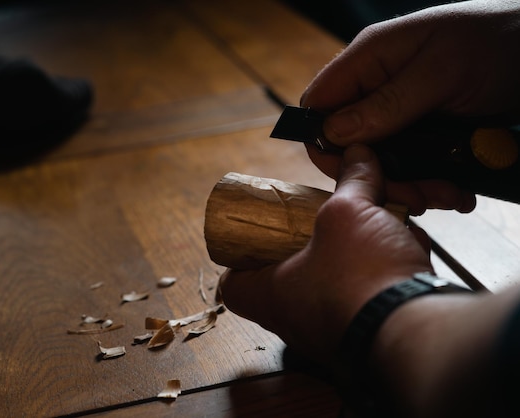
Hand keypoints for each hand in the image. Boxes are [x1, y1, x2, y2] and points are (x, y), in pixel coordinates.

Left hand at [218, 144, 432, 366]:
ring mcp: (334, 327)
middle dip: (315, 238)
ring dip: (359, 247)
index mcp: (272, 294)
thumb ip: (351, 181)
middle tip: (325, 218)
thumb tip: (357, 154)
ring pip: (337, 278)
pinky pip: (369, 292)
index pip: (232, 284)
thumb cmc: (363, 279)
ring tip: (380, 223)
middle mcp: (297, 318)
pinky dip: (385, 267)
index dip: (239, 257)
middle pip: (290, 271)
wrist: (420, 332)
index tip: (257, 234)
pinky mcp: (370, 330)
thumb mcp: (349, 213)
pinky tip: (406, 246)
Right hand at [300, 1, 519, 213]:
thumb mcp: (442, 73)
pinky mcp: (423, 128)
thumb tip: (333, 133)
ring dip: (409, 183)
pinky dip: (429, 180)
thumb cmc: (499, 41)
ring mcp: (401, 108)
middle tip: (413, 196)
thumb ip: (387, 103)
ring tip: (446, 195)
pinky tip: (455, 189)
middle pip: (349, 140)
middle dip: (376, 173)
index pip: (319, 103)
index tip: (350, 172)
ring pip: (381, 158)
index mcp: (370, 58)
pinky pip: (411, 161)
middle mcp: (378, 85)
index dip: (323, 140)